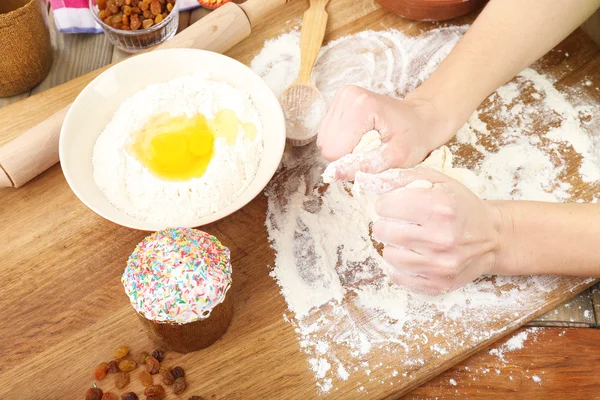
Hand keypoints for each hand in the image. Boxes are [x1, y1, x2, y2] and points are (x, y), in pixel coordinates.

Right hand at [316, 85, 450, 181]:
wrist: (420, 119)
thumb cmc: (413, 139)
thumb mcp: (395, 159)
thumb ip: (362, 167)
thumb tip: (332, 175)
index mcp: (362, 106)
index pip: (334, 151)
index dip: (351, 162)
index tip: (372, 155)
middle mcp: (347, 96)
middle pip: (327, 145)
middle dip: (347, 155)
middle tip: (371, 149)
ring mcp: (341, 95)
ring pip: (325, 140)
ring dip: (344, 148)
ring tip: (367, 142)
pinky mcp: (338, 100)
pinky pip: (327, 133)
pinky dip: (342, 140)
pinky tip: (359, 136)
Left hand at [356, 167, 502, 294]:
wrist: (492, 237)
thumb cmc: (460, 206)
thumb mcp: (437, 181)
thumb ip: (401, 177)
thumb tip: (366, 180)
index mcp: (440, 207)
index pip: (386, 206)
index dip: (387, 203)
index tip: (396, 204)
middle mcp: (441, 238)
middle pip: (383, 231)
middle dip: (387, 224)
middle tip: (401, 222)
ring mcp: (440, 265)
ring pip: (388, 255)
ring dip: (393, 245)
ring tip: (409, 239)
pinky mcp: (437, 284)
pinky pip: (398, 276)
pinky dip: (400, 266)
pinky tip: (413, 255)